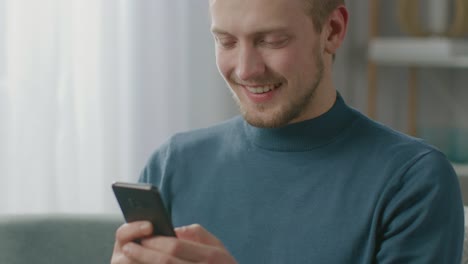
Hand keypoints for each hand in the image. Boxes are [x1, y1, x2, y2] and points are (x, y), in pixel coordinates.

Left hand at [111, 221, 236, 263]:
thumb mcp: (217, 246)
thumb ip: (196, 234)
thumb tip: (172, 230)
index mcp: (211, 256)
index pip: (176, 246)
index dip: (156, 241)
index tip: (143, 236)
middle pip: (166, 261)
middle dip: (143, 253)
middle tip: (128, 247)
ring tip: (129, 258)